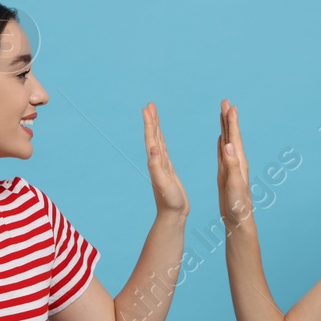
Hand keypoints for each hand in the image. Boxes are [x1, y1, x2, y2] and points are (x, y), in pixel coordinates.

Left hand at [143, 102, 187, 218]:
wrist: (173, 215)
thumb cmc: (169, 201)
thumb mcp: (163, 183)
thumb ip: (157, 166)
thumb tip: (153, 148)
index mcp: (155, 162)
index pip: (151, 138)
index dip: (149, 123)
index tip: (147, 108)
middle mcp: (156, 162)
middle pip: (153, 136)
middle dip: (152, 120)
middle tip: (150, 105)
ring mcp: (162, 166)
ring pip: (158, 142)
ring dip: (156, 128)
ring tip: (154, 115)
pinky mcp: (168, 171)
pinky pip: (164, 151)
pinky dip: (162, 141)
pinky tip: (161, 140)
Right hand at [216, 99, 253, 230]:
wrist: (239, 220)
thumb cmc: (238, 205)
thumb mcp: (234, 185)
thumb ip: (232, 165)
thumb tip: (227, 145)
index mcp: (239, 163)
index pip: (234, 137)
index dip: (232, 121)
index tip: (230, 105)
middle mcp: (237, 162)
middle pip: (231, 135)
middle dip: (228, 118)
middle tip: (225, 101)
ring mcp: (231, 167)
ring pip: (227, 141)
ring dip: (225, 127)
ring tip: (222, 113)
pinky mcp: (226, 173)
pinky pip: (222, 153)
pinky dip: (221, 142)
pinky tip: (221, 138)